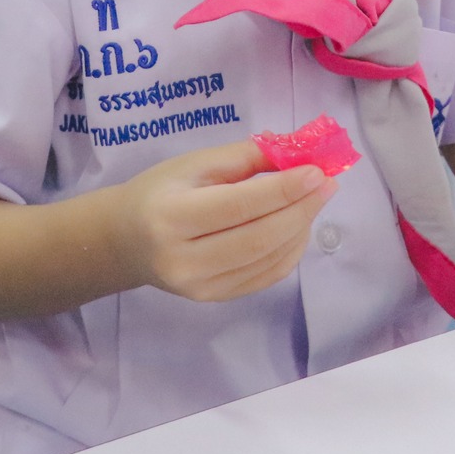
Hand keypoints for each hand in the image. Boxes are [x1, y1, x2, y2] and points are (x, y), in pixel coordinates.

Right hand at [115, 140, 336, 301]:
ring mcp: (200, 286)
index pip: (239, 206)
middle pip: (258, 238)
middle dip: (301, 209)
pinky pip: (265, 276)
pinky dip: (290, 250)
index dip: (283, 190)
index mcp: (171, 216)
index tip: (317, 171)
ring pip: (267, 260)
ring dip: (300, 229)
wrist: (126, 241)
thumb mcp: (194, 164)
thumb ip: (244, 158)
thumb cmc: (160, 192)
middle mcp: (184, 259)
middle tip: (327, 184)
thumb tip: (297, 154)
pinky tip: (298, 226)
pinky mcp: (214, 299)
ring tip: (314, 201)